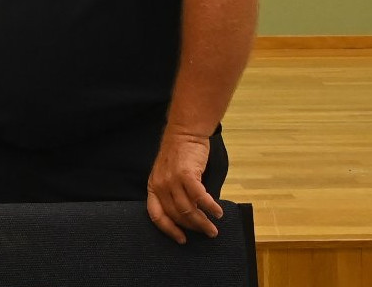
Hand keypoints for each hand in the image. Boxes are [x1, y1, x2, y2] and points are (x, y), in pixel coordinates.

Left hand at [145, 126, 222, 243]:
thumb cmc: (179, 154)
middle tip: (207, 233)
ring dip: (202, 222)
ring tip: (213, 228)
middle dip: (192, 227)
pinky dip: (210, 207)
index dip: (169, 230)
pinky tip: (218, 212)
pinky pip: (199, 197)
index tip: (181, 240)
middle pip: (176, 215)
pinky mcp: (187, 174)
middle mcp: (160, 185)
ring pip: (188, 210)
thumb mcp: (166, 174)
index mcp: (153, 187)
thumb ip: (172, 193)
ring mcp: (172, 180)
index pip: (157, 215)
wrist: (185, 132)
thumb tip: (188, 215)